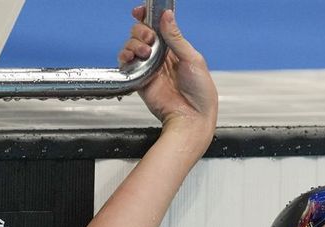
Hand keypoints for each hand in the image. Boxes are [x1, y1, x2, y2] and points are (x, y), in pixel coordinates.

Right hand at [118, 7, 217, 131]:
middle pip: (142, 33)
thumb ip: (176, 37)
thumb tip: (167, 16)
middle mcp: (161, 57)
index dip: (148, 17)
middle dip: (142, 30)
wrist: (191, 117)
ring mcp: (149, 68)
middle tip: (150, 39)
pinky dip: (125, 56)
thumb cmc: (200, 94)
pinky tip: (132, 57)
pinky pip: (126, 63)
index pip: (159, 28)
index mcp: (176, 50)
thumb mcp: (192, 59)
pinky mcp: (139, 79)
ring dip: (135, 43)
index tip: (140, 11)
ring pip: (132, 45)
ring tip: (145, 52)